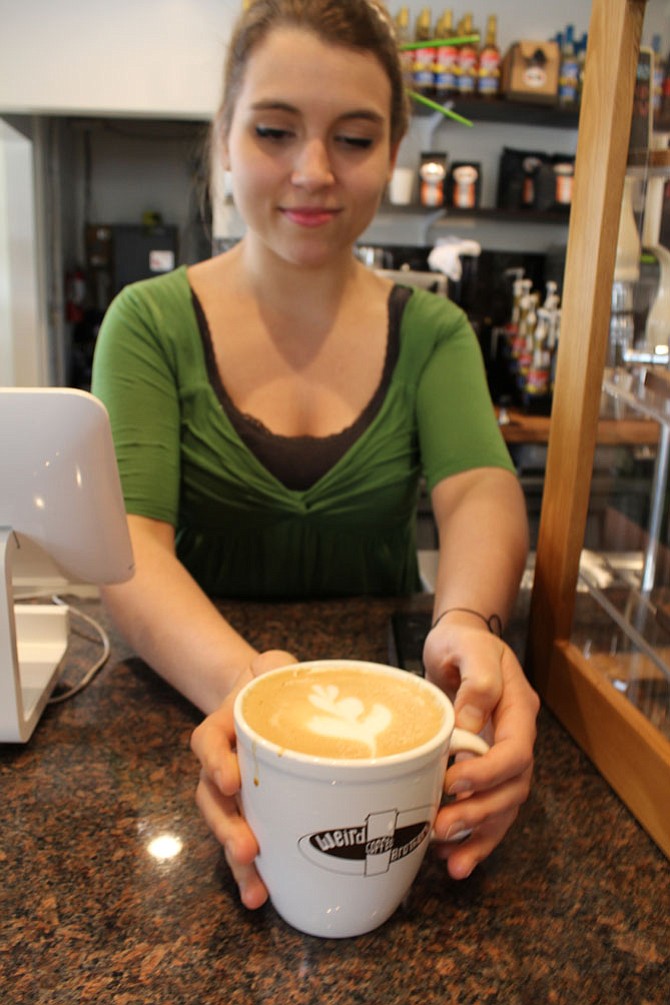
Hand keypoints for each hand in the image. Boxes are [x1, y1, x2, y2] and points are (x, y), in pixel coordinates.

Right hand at [190, 649, 296, 907]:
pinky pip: (242, 841)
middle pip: (211, 798)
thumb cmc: (269, 683)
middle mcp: (218, 763)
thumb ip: (275, 665)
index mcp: (220, 726)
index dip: (217, 760)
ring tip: (256, 891)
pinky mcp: (248, 811)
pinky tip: (262, 896)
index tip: (229, 778)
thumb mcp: (271, 666)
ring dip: (236, 860)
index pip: (209, 743)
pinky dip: (249, 872)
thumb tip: (281, 667)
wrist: (258, 698)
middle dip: (227, 827)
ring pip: (223, 828)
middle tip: (246, 848)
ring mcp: (229, 791)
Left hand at [423, 618, 538, 878]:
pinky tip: (452, 861)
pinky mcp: (482, 772)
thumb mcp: (469, 647)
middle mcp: (515, 740)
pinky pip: (487, 811)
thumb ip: (476, 682)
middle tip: (442, 826)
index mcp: (518, 710)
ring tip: (448, 859)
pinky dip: (474, 839)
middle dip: (479, 813)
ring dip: (478, 836)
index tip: (455, 782)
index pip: (516, 752)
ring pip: (502, 808)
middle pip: (511, 789)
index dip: (488, 773)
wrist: (458, 643)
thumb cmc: (463, 642)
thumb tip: (468, 726)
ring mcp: (501, 758)